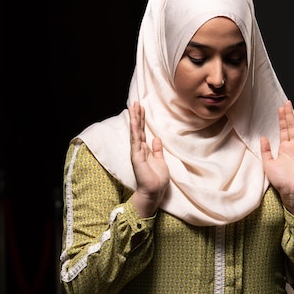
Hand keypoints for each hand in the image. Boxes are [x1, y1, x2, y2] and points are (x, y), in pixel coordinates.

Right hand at [129, 101, 169, 217]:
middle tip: (135, 102)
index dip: (142, 120)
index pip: (143, 132)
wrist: (154, 191)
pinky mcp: (136, 156)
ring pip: (135, 131)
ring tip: (133, 106)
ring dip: (134, 119)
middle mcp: (139, 149)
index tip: (141, 108)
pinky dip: (134, 129)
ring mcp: (137, 152)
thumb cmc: (157, 179)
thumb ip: (157, 150)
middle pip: (138, 129)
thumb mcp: (160, 161)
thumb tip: (156, 138)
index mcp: (145, 150)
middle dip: (137, 115)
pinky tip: (134, 120)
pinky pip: (135, 140)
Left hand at [260, 100, 293, 217]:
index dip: (282, 119)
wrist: (290, 192)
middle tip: (288, 102)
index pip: (283, 130)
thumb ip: (265, 151)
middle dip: (290, 115)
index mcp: (284, 148)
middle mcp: (293, 147)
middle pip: (292, 127)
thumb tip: (263, 137)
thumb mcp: (268, 164)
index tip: (280, 108)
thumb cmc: (280, 181)